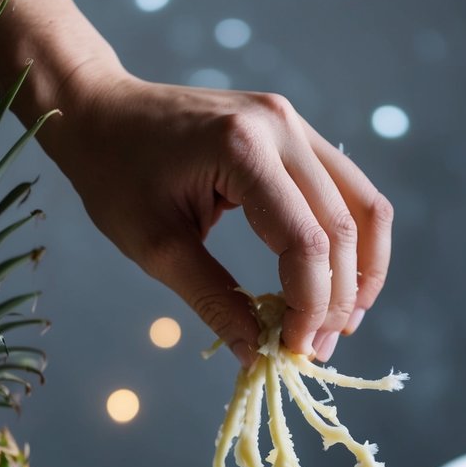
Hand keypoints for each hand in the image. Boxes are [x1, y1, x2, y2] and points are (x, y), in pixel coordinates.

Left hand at [47, 69, 392, 365]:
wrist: (101, 111)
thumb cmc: (115, 176)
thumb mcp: (156, 248)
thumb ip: (213, 300)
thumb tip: (256, 355)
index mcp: (242, 149)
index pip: (305, 241)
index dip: (310, 305)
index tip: (291, 350)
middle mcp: (281, 127)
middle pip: (342, 227)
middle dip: (336, 299)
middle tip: (315, 350)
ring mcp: (294, 123)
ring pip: (363, 206)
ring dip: (361, 271)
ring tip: (341, 324)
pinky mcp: (297, 132)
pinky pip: (347, 191)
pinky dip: (351, 242)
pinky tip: (337, 284)